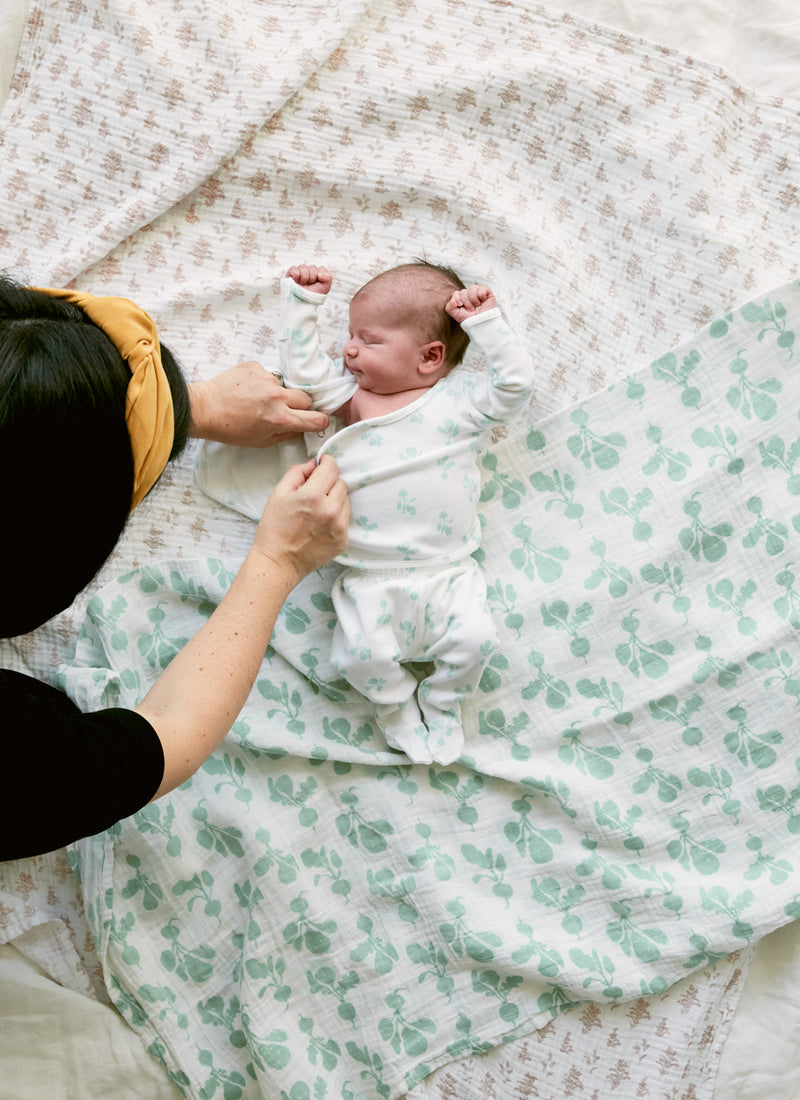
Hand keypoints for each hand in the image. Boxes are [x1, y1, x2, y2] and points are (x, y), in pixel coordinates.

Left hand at [189, 361, 328, 445]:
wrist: (205, 408)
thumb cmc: (230, 429)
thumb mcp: (261, 441)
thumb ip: (286, 434)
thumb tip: (302, 427)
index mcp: (280, 418)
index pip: (316, 419)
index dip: (320, 421)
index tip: (317, 420)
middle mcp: (277, 397)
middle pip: (306, 398)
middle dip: (300, 405)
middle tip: (285, 410)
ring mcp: (267, 379)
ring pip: (285, 386)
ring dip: (278, 393)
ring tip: (259, 399)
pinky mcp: (256, 367)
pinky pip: (269, 375)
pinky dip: (262, 383)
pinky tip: (249, 390)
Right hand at [254, 455, 349, 582]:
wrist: (278, 562)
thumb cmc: (274, 528)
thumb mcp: (278, 493)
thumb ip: (297, 472)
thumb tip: (314, 464)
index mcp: (313, 496)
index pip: (331, 468)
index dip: (327, 462)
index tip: (323, 463)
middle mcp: (330, 510)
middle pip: (341, 483)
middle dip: (329, 483)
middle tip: (314, 492)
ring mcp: (339, 527)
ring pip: (345, 500)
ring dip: (334, 500)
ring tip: (316, 510)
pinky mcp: (343, 540)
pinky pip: (345, 519)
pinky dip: (336, 517)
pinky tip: (320, 524)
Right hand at [286, 264, 332, 295]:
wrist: (304, 304)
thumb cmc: (313, 296)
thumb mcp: (325, 287)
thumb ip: (328, 277)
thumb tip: (319, 273)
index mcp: (316, 274)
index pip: (320, 268)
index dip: (320, 276)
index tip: (318, 284)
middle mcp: (308, 272)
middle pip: (312, 267)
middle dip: (312, 278)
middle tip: (309, 286)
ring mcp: (299, 273)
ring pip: (303, 267)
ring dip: (304, 277)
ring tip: (302, 285)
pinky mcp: (290, 275)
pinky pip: (294, 269)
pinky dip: (296, 275)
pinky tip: (297, 282)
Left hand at [445, 284, 495, 323]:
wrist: (481, 323)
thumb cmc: (470, 319)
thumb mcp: (456, 315)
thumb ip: (449, 307)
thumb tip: (453, 300)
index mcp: (462, 298)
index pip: (456, 293)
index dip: (457, 299)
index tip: (461, 306)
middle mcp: (469, 294)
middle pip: (463, 291)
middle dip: (466, 302)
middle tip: (471, 309)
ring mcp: (478, 292)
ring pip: (472, 288)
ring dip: (473, 299)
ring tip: (477, 306)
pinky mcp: (487, 292)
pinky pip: (482, 287)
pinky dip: (481, 295)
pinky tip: (482, 301)